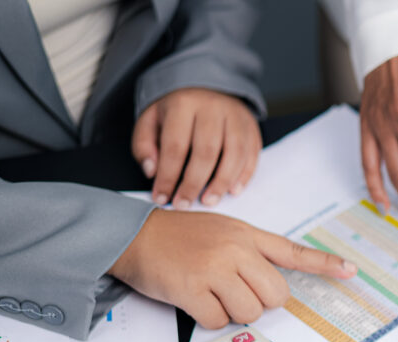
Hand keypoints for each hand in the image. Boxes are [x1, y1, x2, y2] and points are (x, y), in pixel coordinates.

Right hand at [109, 210, 356, 328]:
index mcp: (247, 235)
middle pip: (275, 296)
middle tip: (236, 292)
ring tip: (212, 293)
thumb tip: (272, 290)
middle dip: (260, 303)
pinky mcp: (193, 289)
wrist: (134, 235)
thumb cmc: (179, 237)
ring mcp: (215, 268)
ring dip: (233, 313)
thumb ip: (250, 253)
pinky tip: (195, 300)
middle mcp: (236, 249)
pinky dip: (209, 319)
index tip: (350, 271)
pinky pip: (220, 322)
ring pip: (250, 312)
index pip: (293, 251)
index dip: (324, 264)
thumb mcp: (222, 231)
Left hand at [132, 88, 261, 209]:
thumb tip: (152, 171)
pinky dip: (244, 175)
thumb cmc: (176, 109)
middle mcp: (213, 107)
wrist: (207, 82)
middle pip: (206, 152)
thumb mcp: (150, 118)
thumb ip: (144, 144)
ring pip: (234, 154)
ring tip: (209, 201)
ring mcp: (236, 116)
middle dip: (194, 183)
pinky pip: (252, 153)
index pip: (175, 146)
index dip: (168, 176)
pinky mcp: (251, 125)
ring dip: (222, 182)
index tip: (161, 197)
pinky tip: (233, 190)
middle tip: (184, 204)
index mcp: (183, 104)